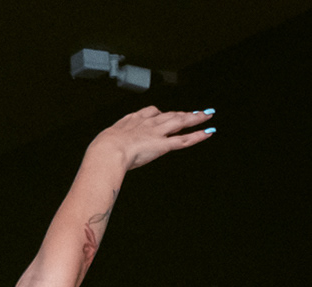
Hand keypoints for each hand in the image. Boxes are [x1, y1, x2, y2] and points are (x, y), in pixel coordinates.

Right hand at [91, 106, 214, 171]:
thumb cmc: (102, 148)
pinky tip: (208, 132)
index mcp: (133, 120)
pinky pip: (184, 139)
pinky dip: (198, 136)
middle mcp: (147, 123)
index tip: (166, 114)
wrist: (108, 150)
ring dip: (195, 118)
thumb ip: (110, 143)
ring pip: (180, 122)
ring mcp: (156, 133)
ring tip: (207, 115)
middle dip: (183, 113)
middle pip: (169, 114)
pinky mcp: (163, 145)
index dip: (160, 113)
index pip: (151, 112)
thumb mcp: (105, 141)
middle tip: (195, 111)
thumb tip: (103, 150)